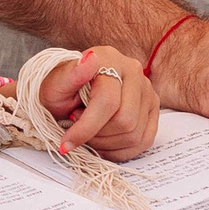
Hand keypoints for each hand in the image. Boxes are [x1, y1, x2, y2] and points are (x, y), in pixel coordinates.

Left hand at [42, 47, 158, 161]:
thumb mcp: (55, 83)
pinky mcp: (153, 110)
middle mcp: (134, 72)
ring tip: (90, 134)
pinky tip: (103, 144)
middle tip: (79, 132)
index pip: (107, 101)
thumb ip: (71, 74)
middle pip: (125, 121)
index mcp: (110, 58)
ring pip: (135, 134)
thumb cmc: (61, 88)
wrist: (71, 93)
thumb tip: (90, 59)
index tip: (66, 142)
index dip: (86, 127)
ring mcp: (147, 91)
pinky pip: (144, 141)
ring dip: (107, 144)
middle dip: (97, 136)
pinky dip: (121, 150)